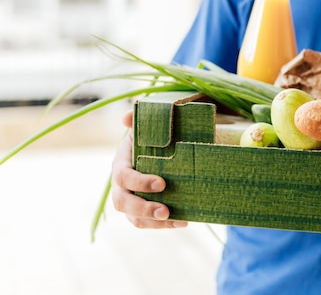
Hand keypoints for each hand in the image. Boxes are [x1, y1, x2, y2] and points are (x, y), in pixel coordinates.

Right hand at [111, 110, 187, 228]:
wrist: (161, 146)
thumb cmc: (154, 135)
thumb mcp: (149, 125)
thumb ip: (142, 118)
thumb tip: (130, 112)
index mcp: (121, 162)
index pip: (124, 176)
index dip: (140, 182)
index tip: (162, 183)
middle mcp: (121, 183)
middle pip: (122, 202)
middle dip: (143, 208)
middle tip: (166, 210)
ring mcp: (130, 198)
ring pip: (133, 217)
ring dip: (154, 222)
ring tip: (178, 221)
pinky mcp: (141, 209)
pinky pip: (146, 222)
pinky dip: (162, 225)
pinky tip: (184, 221)